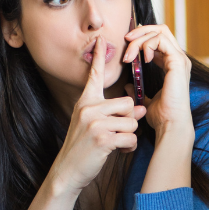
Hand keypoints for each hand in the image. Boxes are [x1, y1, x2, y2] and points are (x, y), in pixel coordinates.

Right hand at [49, 36, 146, 193]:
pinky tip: (116, 151)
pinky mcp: (102, 138)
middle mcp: (88, 108)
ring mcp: (94, 122)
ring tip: (114, 144)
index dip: (99, 57)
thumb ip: (114, 113)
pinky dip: (128, 147)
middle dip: (129, 121)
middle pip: (127, 103)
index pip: (94, 75)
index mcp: (85, 101)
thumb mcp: (93, 124)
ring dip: (129, 136)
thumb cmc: (84, 147)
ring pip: (132, 121)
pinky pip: (130, 137)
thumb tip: (140, 107)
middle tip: (116, 134)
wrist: (68, 170)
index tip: (101, 39)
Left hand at [123, 24, 192, 138]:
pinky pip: (160, 39)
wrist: (170, 124)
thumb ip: (139, 90)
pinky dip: (147, 44)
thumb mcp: (146, 100)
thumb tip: (129, 85)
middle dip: (140, 32)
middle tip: (125, 41)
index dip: (142, 38)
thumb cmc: (162, 116)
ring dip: (139, 39)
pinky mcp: (177, 61)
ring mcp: (180, 59)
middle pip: (160, 30)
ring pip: (159, 32)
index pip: (159, 39)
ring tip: (129, 56)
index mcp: (172, 65)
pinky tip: (141, 59)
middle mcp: (178, 59)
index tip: (127, 47)